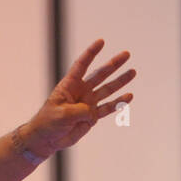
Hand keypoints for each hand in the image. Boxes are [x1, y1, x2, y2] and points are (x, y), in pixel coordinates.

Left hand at [24, 39, 135, 156]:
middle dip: (113, 64)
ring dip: (120, 81)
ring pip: (107, 89)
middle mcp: (81, 91)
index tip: (101, 42)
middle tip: (126, 54)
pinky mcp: (92, 116)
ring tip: (133, 72)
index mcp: (69, 85)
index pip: (82, 65)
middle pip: (100, 74)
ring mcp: (88, 103)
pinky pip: (108, 108)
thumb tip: (92, 112)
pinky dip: (118, 103)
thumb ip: (79, 111)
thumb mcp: (62, 114)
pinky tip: (129, 96)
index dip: (91, 53)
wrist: (48, 138)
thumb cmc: (49, 122)